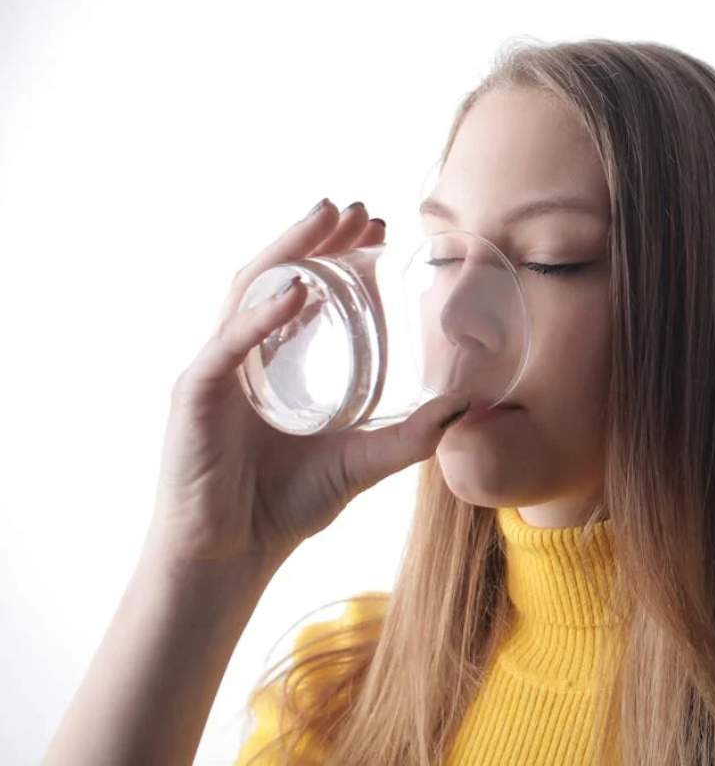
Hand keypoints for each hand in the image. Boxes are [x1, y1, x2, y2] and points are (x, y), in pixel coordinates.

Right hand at [145, 199, 470, 571]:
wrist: (231, 556)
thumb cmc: (285, 506)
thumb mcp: (363, 461)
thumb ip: (411, 435)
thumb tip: (467, 405)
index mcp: (276, 361)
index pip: (307, 291)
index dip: (339, 256)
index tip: (378, 231)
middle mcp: (243, 354)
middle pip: (278, 276)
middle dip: (316, 238)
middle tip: (357, 209)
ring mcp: (217, 369)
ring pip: (249, 291)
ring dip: (288, 251)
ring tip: (325, 219)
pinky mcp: (196, 395)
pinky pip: (229, 344)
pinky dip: (260, 314)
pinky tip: (296, 289)